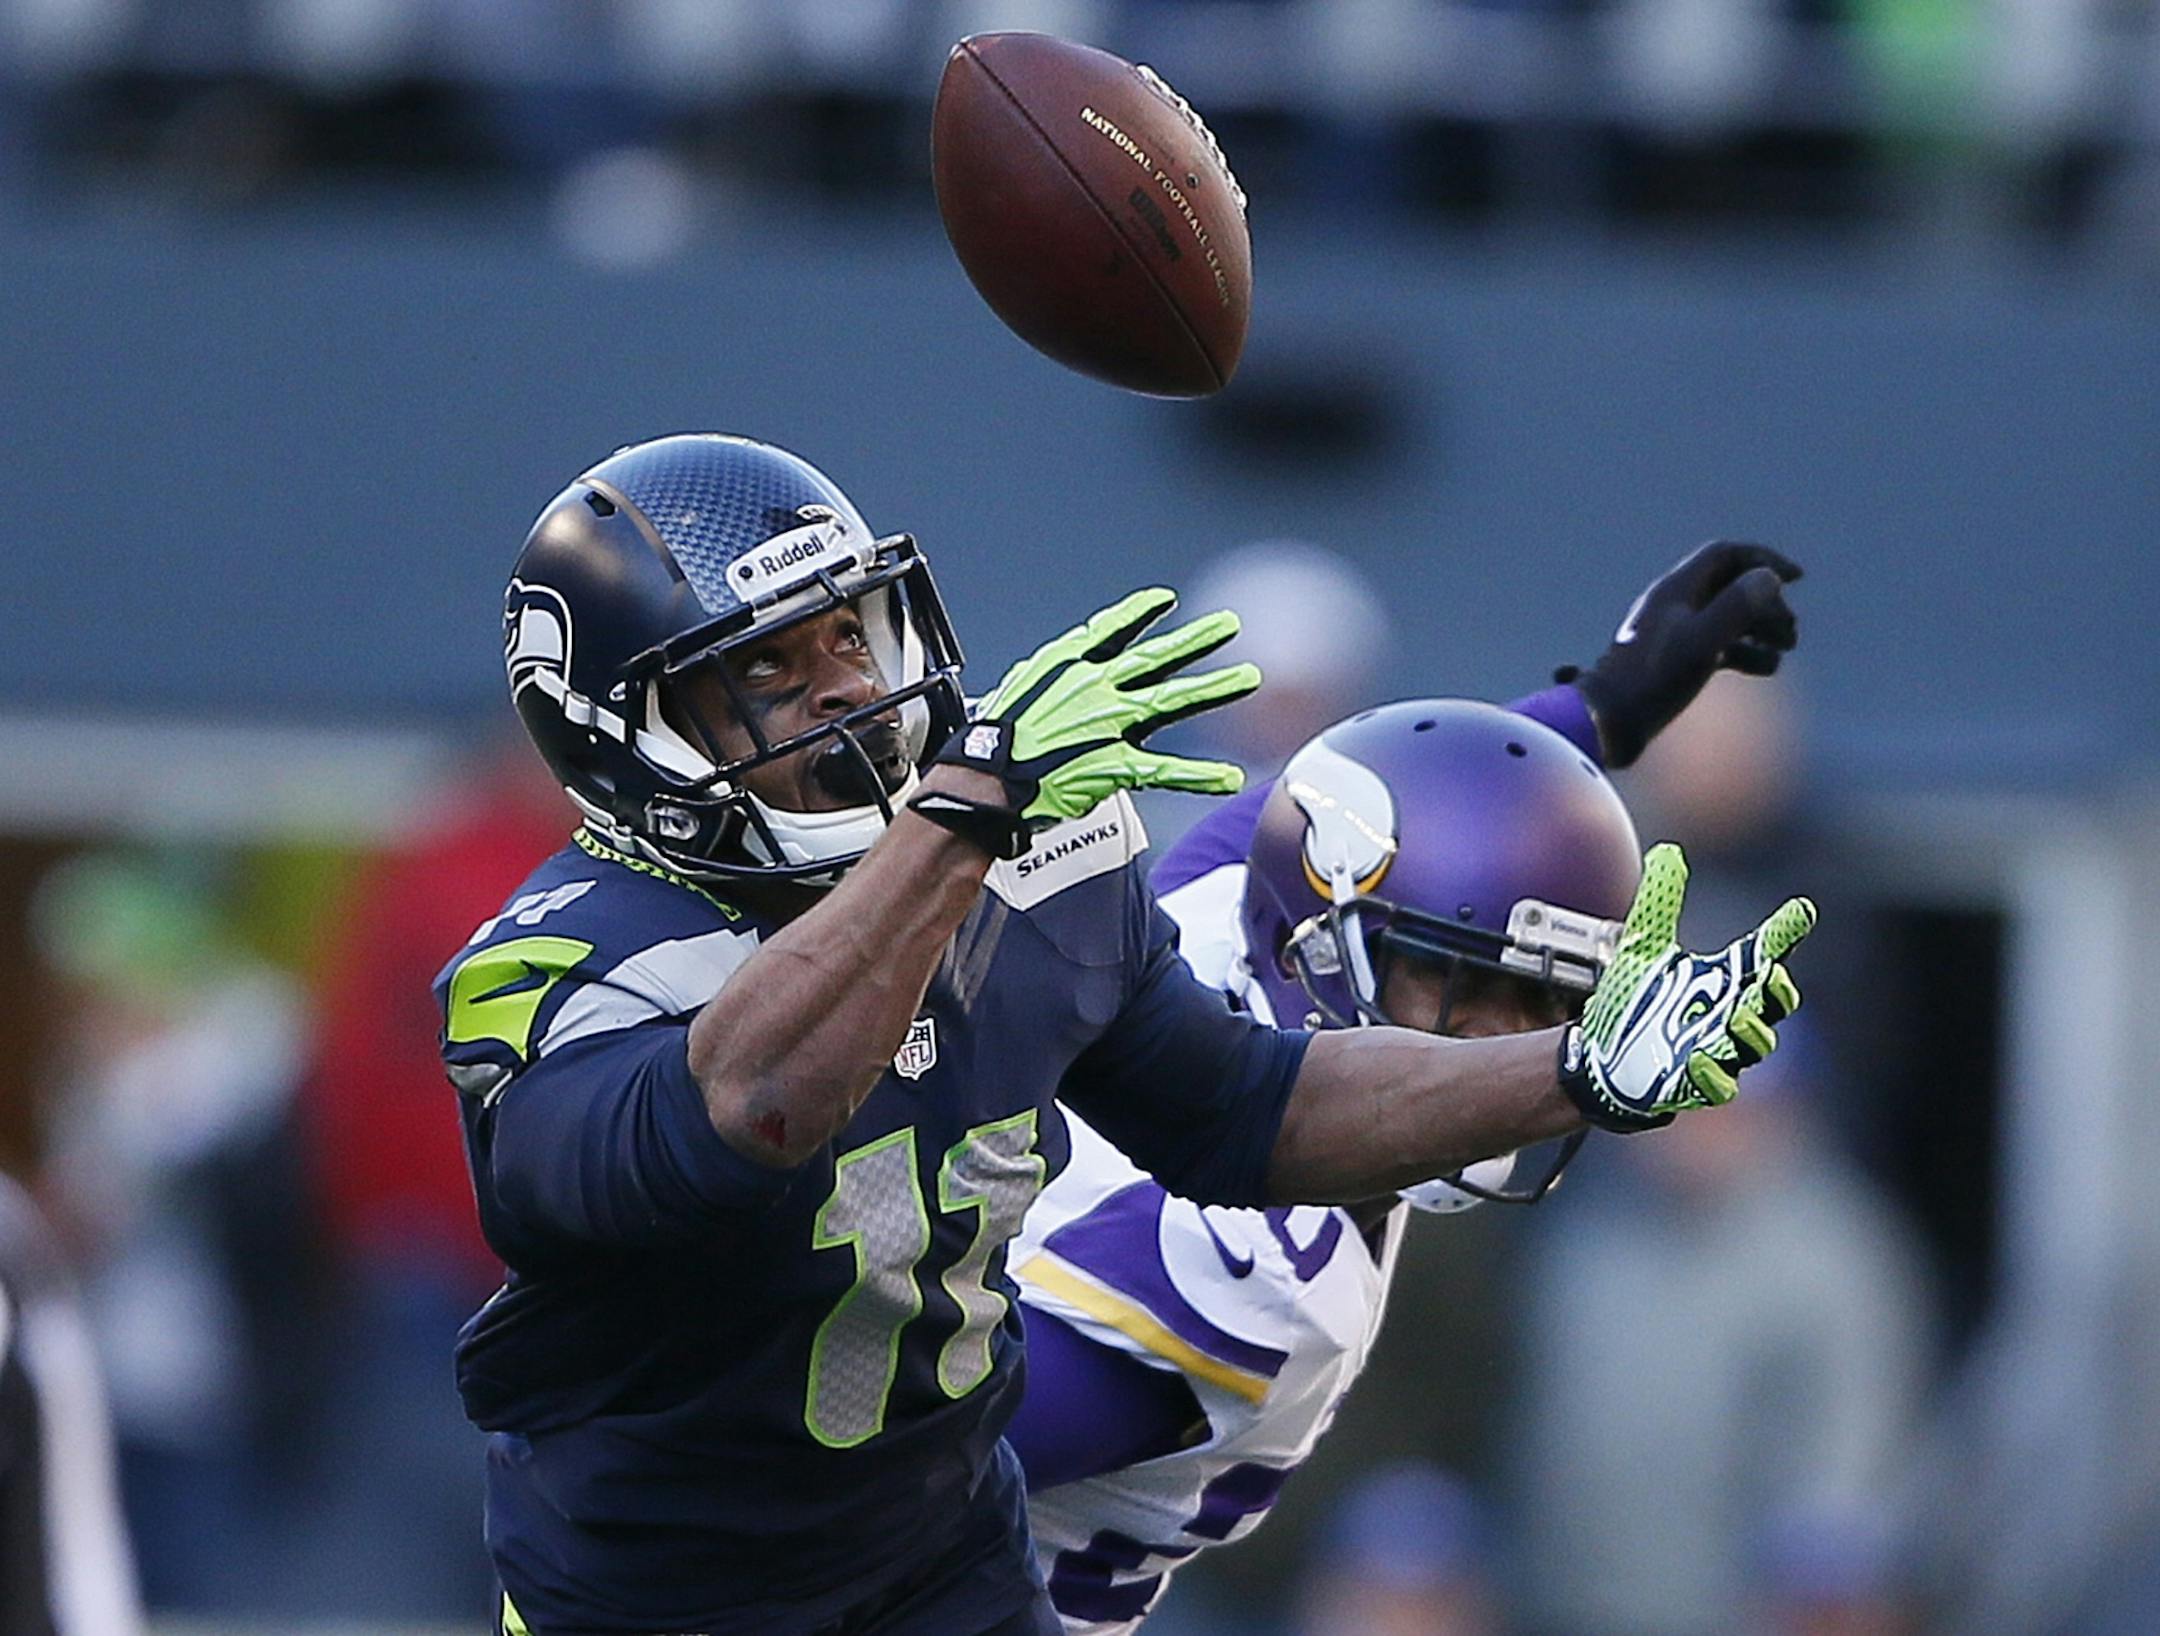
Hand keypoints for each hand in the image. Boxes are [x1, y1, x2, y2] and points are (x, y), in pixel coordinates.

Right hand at [911, 588, 1258, 855]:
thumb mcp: (1017, 693)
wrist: (984, 780)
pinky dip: (1201, 775)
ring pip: (1173, 699)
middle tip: (1227, 625)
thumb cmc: (993, 743)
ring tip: (1248, 676)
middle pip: (1155, 658)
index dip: (1140, 613)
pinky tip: (1228, 777)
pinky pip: (1167, 768)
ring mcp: (1110, 724)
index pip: (1111, 630)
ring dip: (1214, 687)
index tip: (1164, 600)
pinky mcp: (1116, 763)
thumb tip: (1054, 688)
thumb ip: (1047, 685)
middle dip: (1195, 640)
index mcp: (1067, 666)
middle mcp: (1095, 687)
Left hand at [1559, 844, 1814, 1130]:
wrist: (1603, 1053)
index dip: (1783, 933)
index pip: (1763, 953)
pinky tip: (1694, 1060)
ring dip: (1749, 1032)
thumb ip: (1661, 902)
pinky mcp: (1696, 1085)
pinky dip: (1711, 1075)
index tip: (1800, 911)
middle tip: (1769, 977)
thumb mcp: (1643, 947)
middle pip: (1771, 1003)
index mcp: (1724, 979)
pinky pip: (1718, 1085)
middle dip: (1776, 992)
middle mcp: (1729, 1014)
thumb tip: (1669, 851)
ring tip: (1735, 1017)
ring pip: (1752, 1044)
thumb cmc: (1635, 999)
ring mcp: (1717, 1050)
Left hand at [1563, 541, 1801, 766]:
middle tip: (1791, 631)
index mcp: (1676, 590)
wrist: (1611, 721)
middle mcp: (1675, 606)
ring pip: (1729, 618)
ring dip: (1762, 628)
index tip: (1796, 578)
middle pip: (1732, 587)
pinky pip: (1720, 647)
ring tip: (1786, 648)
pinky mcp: (1677, 662)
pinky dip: (1747, 653)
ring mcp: (1676, 634)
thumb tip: (1768, 578)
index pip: (1725, 556)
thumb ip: (1736, 607)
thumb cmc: (1654, 678)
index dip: (1762, 559)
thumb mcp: (1701, 641)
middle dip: (1768, 604)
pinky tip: (1768, 668)